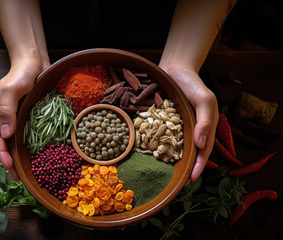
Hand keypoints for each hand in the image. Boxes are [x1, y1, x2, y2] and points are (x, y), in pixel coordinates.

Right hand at [0, 58, 48, 179]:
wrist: (34, 62)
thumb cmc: (21, 73)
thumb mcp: (12, 88)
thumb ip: (7, 109)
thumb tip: (6, 134)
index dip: (2, 153)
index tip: (10, 166)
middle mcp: (6, 117)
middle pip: (5, 142)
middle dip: (10, 160)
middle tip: (18, 177)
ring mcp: (18, 117)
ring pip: (16, 140)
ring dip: (20, 155)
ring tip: (27, 171)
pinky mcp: (29, 115)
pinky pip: (28, 133)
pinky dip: (30, 145)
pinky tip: (37, 154)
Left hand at [160, 64, 218, 182]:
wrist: (174, 69)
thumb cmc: (192, 84)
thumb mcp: (205, 99)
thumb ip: (205, 120)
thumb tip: (201, 144)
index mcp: (204, 127)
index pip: (203, 151)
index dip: (199, 166)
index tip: (191, 180)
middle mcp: (191, 130)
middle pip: (190, 154)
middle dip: (186, 170)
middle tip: (178, 186)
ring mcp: (177, 127)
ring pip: (176, 149)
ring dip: (173, 163)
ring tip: (166, 177)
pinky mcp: (164, 122)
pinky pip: (162, 138)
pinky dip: (160, 148)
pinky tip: (153, 156)